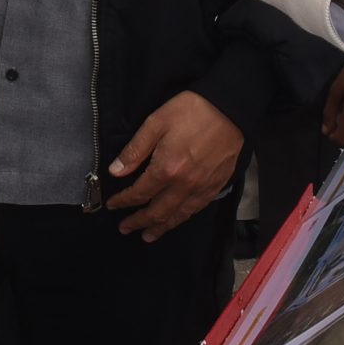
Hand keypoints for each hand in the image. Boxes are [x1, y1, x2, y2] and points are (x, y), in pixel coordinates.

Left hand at [106, 91, 242, 239]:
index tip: (113, 205)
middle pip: (157, 211)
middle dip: (138, 221)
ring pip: (178, 216)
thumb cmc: (192, 111)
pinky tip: (176, 219)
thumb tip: (115, 171)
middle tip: (125, 228)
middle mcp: (184, 184)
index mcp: (166, 169)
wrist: (230, 108)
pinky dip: (182, 218)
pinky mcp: (216, 186)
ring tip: (148, 235)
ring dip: (160, 227)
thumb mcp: (156, 123)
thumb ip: (135, 150)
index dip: (123, 201)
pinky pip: (196, 209)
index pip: (139, 193)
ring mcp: (202, 188)